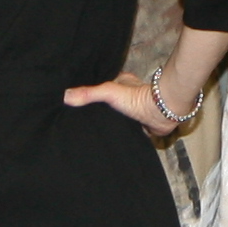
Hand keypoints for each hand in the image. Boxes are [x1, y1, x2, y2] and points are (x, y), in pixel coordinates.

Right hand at [63, 71, 187, 135]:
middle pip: (111, 105)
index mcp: (122, 84)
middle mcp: (129, 96)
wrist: (162, 112)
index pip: (103, 89)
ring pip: (119, 119)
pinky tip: (110, 142)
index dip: (92, 96)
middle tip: (83, 122)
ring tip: (92, 134)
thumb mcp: (108, 92)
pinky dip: (121, 136)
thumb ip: (88, 94)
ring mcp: (136, 111)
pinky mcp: (141, 126)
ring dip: (111, 125)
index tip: (77, 105)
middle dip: (100, 113)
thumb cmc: (138, 98)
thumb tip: (65, 96)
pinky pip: (127, 132)